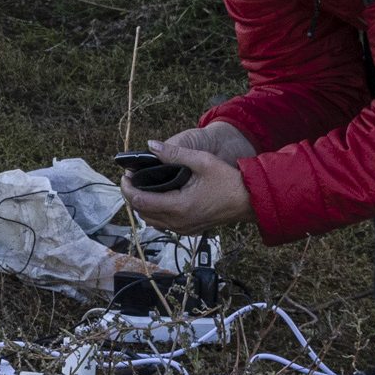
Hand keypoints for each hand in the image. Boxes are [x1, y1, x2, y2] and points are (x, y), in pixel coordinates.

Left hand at [122, 121, 255, 235]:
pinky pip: (163, 224)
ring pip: (151, 221)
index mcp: (179, 207)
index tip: (126, 175)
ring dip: (142, 205)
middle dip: (132, 195)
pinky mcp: (189, 229)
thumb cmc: (228, 181)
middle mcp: (179, 222)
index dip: (127, 188)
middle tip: (131, 178)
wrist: (249, 200)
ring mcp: (184, 228)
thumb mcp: (201, 161)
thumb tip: (150, 145)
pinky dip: (155, 212)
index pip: (140, 202)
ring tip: (141, 186)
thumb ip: (174, 153)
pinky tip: (157, 197)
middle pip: (142, 213)